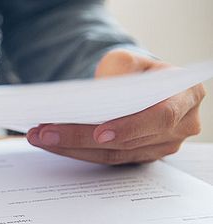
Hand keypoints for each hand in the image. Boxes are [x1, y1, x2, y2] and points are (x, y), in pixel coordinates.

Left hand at [26, 49, 205, 164]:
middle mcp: (181, 126)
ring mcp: (162, 146)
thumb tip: (95, 96)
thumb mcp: (127, 60)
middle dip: (81, 136)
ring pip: (113, 155)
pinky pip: (106, 160)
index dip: (130, 127)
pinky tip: (51, 142)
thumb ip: (117, 71)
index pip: (160, 117)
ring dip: (71, 147)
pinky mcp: (140, 157)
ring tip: (40, 136)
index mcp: (187, 95)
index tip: (99, 133)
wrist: (138, 85)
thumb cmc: (135, 71)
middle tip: (45, 131)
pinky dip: (75, 151)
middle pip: (128, 141)